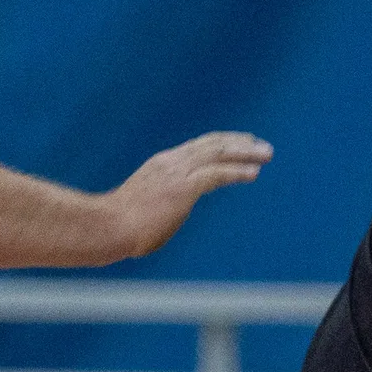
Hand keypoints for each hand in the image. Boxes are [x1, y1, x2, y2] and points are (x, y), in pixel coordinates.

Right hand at [111, 132, 271, 256]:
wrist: (105, 228)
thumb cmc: (119, 228)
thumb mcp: (146, 209)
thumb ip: (163, 207)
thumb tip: (166, 218)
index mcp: (162, 165)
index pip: (197, 148)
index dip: (221, 143)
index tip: (241, 143)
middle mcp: (170, 162)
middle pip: (211, 144)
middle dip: (239, 143)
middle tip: (262, 146)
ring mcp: (176, 173)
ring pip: (217, 154)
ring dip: (245, 153)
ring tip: (267, 154)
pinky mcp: (182, 187)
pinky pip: (216, 174)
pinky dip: (237, 171)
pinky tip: (254, 173)